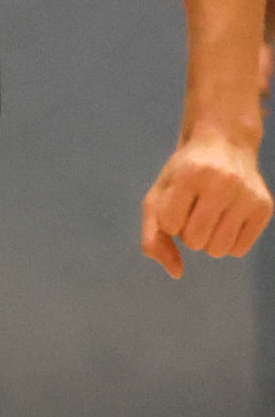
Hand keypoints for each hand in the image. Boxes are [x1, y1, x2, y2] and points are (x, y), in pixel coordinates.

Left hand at [140, 128, 270, 277]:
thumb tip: (176, 273)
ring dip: (208, 241)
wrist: (224, 144)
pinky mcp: (265, 207)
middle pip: (195, 241)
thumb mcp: (159, 197)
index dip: (169, 220)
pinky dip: (228, 242)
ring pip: (218, 250)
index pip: (170, 225)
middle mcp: (222, 183)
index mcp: (190, 175)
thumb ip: (153, 237)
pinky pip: (239, 250)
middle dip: (188, 233)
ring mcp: (248, 195)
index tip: (177, 201)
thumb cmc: (183, 176)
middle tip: (195, 209)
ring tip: (210, 216)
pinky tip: (227, 220)